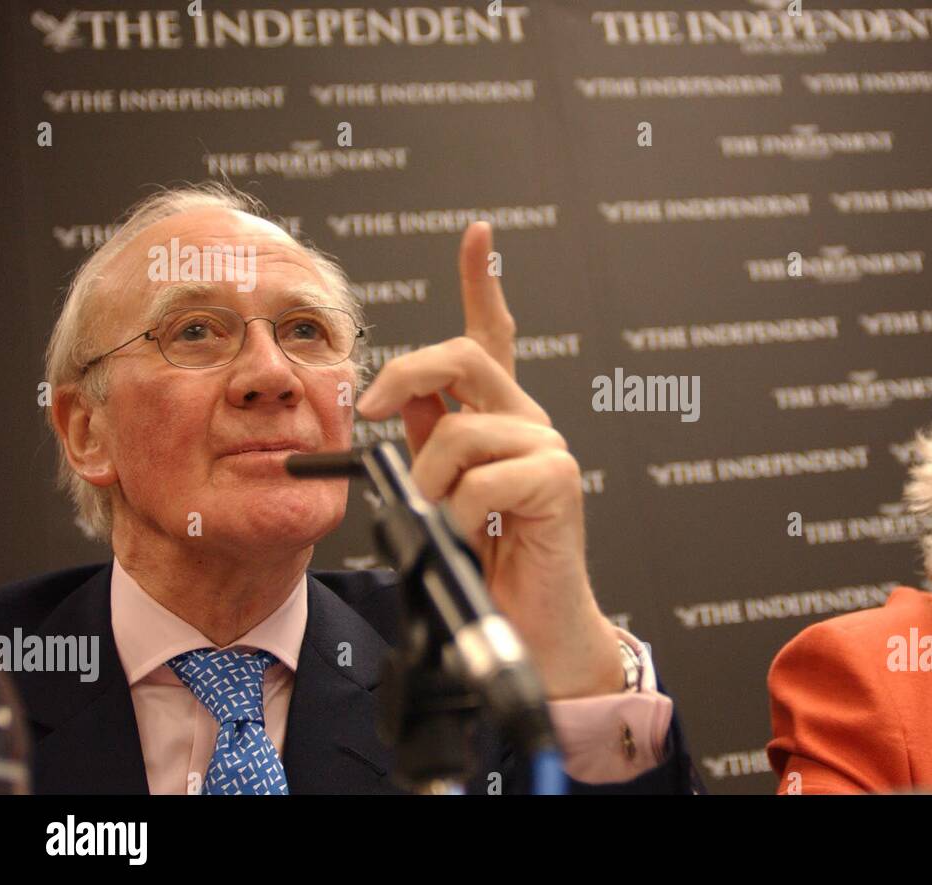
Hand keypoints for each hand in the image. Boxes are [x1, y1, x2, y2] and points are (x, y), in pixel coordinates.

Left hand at [355, 222, 622, 699]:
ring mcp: (547, 447)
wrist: (531, 622)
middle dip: (405, 375)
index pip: (492, 337)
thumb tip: (404, 396)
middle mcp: (527, 421)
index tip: (477, 234)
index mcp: (498, 418)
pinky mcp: (559, 481)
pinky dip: (458, 515)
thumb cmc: (486, 560)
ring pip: (460, 433)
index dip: (483, 281)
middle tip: (372, 411)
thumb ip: (427, 440)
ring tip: (447, 520)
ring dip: (430, 484)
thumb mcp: (440, 491)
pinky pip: (481, 480)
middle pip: (463, 357)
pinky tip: (473, 536)